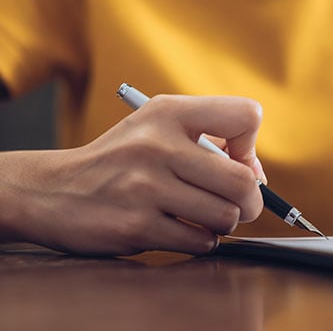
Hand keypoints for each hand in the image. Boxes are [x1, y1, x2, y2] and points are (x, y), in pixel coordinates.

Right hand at [0, 95, 265, 254]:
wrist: (53, 190)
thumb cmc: (122, 160)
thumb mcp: (158, 127)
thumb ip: (212, 140)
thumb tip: (258, 177)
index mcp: (168, 112)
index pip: (246, 116)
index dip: (250, 146)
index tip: (235, 161)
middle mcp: (157, 145)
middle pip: (244, 181)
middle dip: (251, 201)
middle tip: (238, 205)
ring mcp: (145, 187)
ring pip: (226, 216)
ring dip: (223, 223)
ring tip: (203, 216)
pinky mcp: (137, 225)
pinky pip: (200, 242)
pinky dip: (201, 241)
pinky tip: (181, 230)